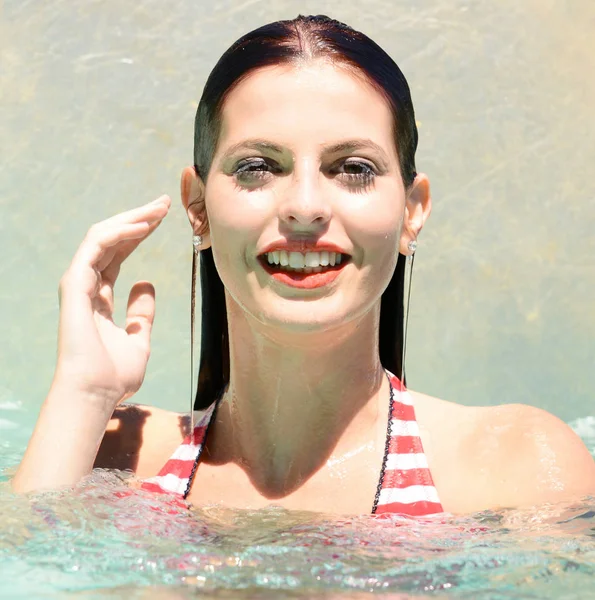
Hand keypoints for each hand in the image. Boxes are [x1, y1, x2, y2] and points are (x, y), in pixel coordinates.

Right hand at [55, 195, 171, 408]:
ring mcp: (78, 284)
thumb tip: (146, 284)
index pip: (119, 254)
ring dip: (131, 219)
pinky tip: (142, 226)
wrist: (97, 394)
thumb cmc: (115, 375)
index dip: (139, 234)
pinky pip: (96, 247)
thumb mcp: (138, 339)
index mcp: (99, 297)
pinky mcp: (74, 284)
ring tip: (158, 208)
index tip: (163, 219)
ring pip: (102, 237)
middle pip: (112, 241)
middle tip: (165, 203)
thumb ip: (141, 313)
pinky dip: (118, 233)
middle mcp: (87, 285)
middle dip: (138, 219)